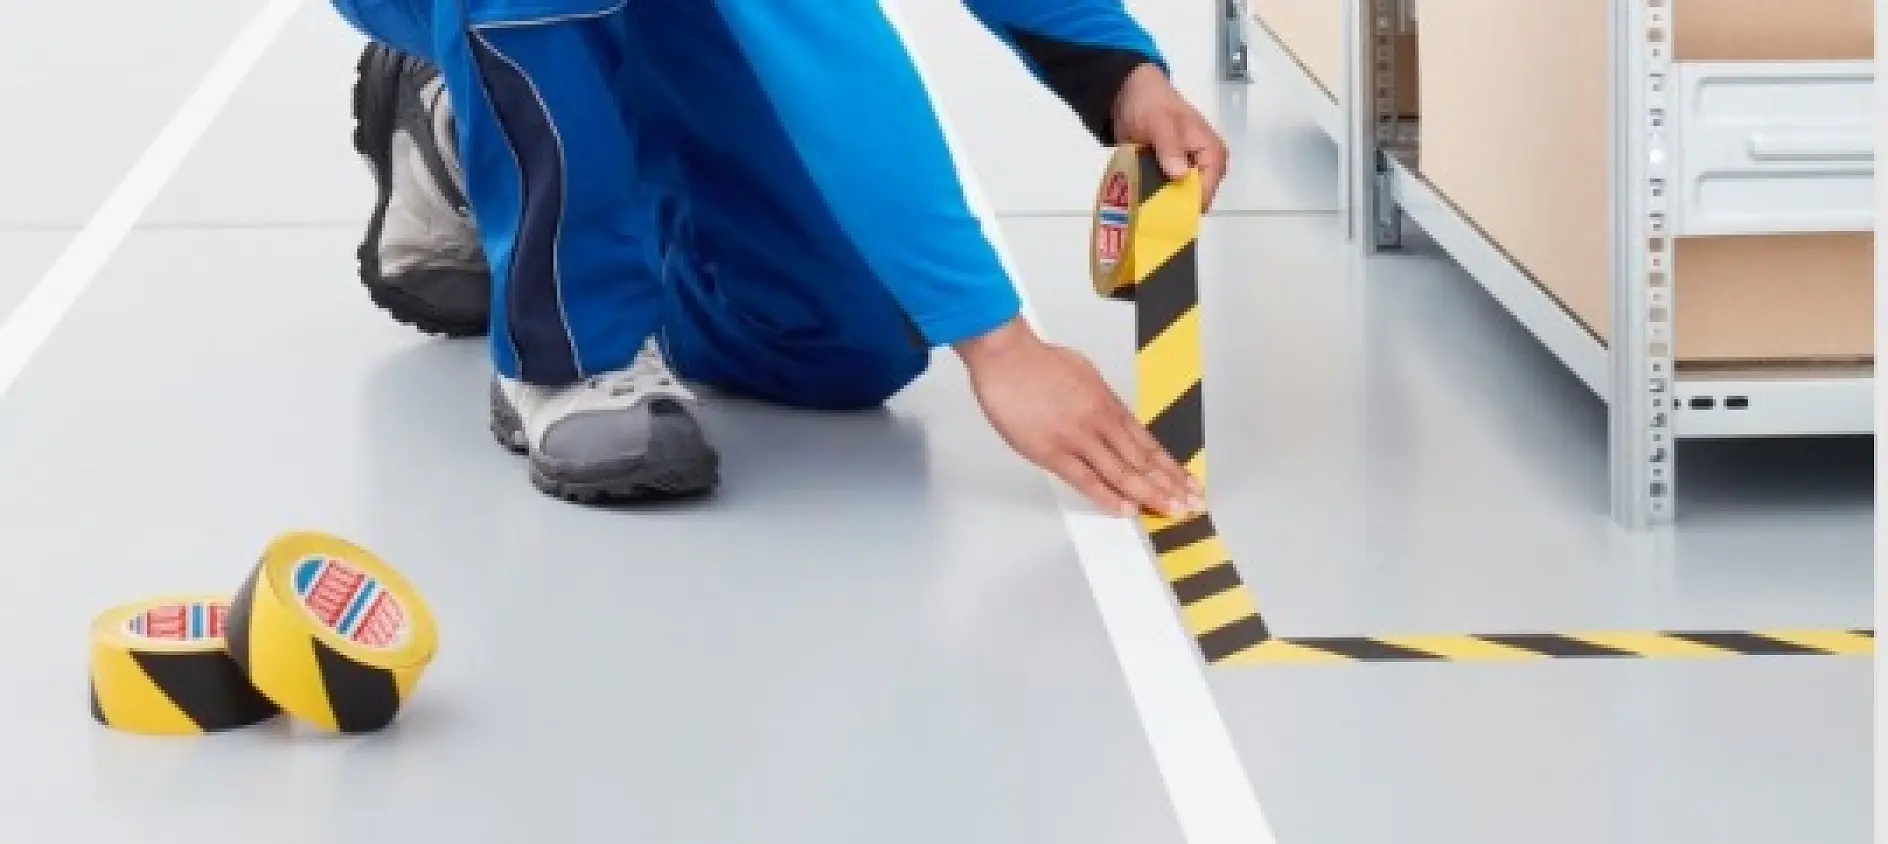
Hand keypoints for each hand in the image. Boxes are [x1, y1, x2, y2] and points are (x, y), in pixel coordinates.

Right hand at [956, 319, 1203, 517]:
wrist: (1008, 356)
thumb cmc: (1036, 361)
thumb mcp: (1082, 373)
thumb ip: (1096, 399)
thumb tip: (1106, 414)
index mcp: (1107, 403)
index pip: (1147, 441)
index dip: (1169, 465)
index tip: (1185, 480)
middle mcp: (1100, 421)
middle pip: (1143, 459)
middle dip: (1170, 484)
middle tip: (1190, 503)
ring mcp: (1078, 438)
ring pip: (1123, 471)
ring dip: (1150, 494)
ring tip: (1171, 510)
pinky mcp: (1053, 451)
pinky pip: (1086, 480)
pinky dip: (1108, 497)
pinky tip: (1126, 509)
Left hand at [1111, 63, 1229, 210]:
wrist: (1131, 93)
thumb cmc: (1151, 104)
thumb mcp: (1160, 124)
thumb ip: (1171, 148)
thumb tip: (1180, 175)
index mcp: (1212, 154)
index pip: (1205, 191)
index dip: (1184, 205)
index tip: (1161, 214)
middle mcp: (1205, 167)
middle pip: (1192, 200)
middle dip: (1170, 208)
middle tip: (1146, 213)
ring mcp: (1187, 172)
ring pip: (1178, 200)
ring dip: (1159, 206)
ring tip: (1139, 210)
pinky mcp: (1171, 175)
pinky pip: (1165, 194)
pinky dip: (1152, 199)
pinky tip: (1137, 203)